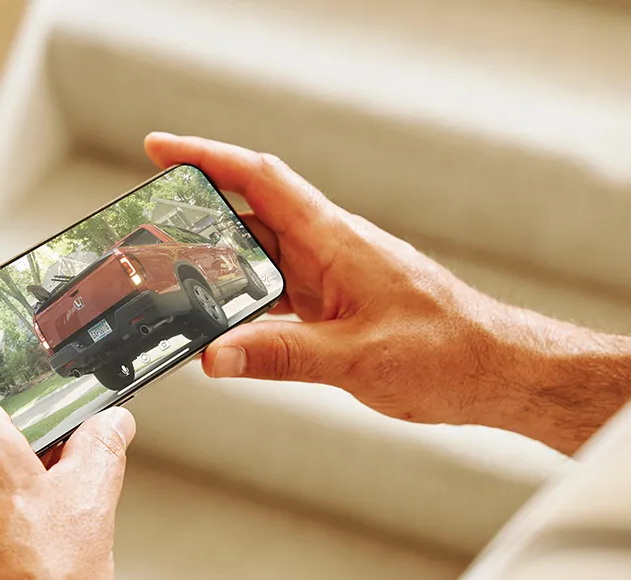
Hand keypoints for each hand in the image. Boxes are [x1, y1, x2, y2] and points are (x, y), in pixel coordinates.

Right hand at [145, 133, 630, 454]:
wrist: (494, 369)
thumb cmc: (445, 353)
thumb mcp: (354, 358)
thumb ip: (280, 356)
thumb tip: (213, 356)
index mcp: (334, 241)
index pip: (261, 181)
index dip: (208, 158)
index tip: (161, 148)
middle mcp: (328, 249)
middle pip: (250, 216)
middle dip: (196, 217)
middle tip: (146, 233)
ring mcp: (331, 276)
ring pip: (260, 257)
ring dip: (217, 265)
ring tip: (169, 281)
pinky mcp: (336, 304)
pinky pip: (277, 291)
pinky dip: (244, 300)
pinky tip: (222, 323)